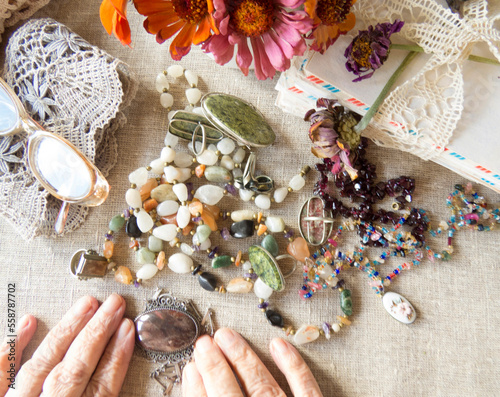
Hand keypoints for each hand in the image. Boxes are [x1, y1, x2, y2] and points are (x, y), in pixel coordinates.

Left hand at [0, 294, 134, 396]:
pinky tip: (30, 323)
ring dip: (68, 330)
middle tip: (114, 305)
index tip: (128, 330)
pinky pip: (1, 372)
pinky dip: (15, 346)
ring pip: (44, 363)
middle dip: (98, 333)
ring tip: (87, 304)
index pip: (101, 390)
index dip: (118, 357)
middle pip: (76, 370)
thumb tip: (119, 380)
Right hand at [183, 328, 322, 396]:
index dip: (199, 387)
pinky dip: (292, 365)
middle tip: (204, 343)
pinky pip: (306, 388)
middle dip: (215, 367)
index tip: (191, 366)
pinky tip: (278, 344)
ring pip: (264, 386)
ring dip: (244, 359)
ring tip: (228, 336)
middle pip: (232, 394)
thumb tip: (196, 382)